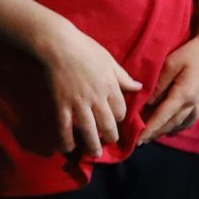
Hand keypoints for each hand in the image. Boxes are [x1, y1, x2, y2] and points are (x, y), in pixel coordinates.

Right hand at [38, 19, 142, 155]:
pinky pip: (65, 127)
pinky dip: (67, 139)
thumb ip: (124, 77)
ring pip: (89, 130)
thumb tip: (140, 86)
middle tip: (109, 144)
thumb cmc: (86, 49)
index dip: (120, 119)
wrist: (59, 45)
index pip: (120, 110)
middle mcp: (98, 98)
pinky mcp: (61, 104)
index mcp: (111, 87)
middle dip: (110, 137)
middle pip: (108, 124)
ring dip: (92, 145)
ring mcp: (79, 103)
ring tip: (94, 154)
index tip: (116, 122)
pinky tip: (68, 147)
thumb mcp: (110, 61)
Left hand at [138, 33, 198, 143]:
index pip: (162, 116)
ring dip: (167, 131)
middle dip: (156, 133)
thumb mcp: (171, 64)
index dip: (149, 129)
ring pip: (181, 122)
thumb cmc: (193, 52)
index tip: (138, 140)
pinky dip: (182, 126)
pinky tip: (175, 128)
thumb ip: (159, 85)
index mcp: (183, 95)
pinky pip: (191, 118)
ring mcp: (198, 101)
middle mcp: (191, 102)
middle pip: (171, 122)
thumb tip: (148, 102)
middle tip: (140, 142)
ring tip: (154, 136)